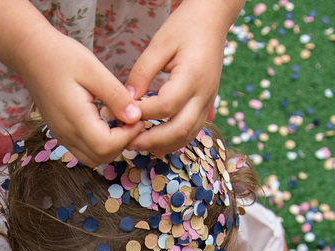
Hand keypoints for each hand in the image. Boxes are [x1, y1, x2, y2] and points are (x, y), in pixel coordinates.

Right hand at [18, 28, 143, 166]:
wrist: (30, 53)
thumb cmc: (60, 56)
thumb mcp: (93, 69)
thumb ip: (115, 95)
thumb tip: (135, 117)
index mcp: (74, 117)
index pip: (106, 146)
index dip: (127, 136)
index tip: (138, 118)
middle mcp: (66, 133)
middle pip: (101, 157)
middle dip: (122, 143)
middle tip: (132, 119)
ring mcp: (62, 135)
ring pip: (93, 158)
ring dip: (111, 145)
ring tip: (119, 119)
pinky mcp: (61, 132)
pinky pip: (84, 149)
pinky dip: (99, 143)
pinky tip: (105, 120)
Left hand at [125, 0, 233, 153]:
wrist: (212, 20)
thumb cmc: (185, 26)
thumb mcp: (160, 43)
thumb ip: (142, 72)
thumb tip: (127, 100)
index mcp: (192, 76)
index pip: (165, 105)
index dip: (142, 113)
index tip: (122, 114)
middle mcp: (204, 93)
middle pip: (180, 129)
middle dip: (152, 139)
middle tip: (127, 142)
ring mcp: (208, 101)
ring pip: (188, 135)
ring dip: (163, 144)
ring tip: (138, 145)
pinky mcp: (207, 104)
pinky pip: (193, 130)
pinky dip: (175, 141)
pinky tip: (156, 144)